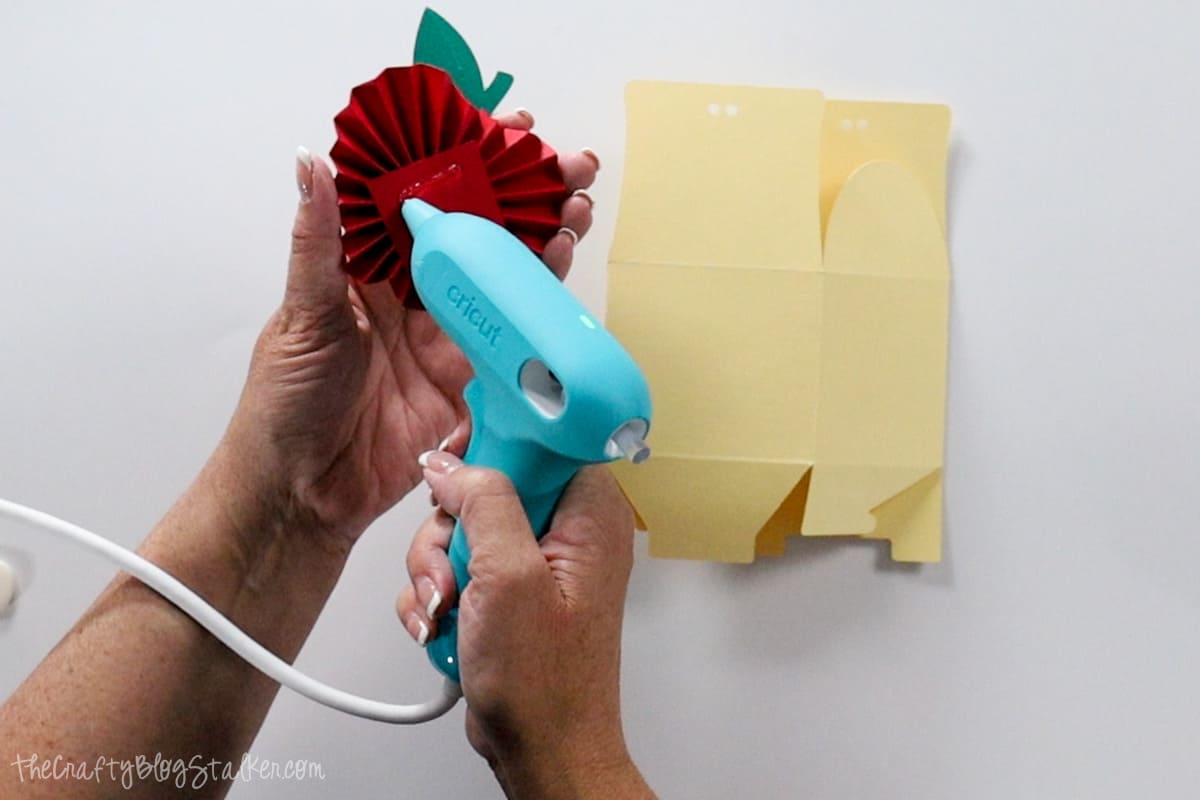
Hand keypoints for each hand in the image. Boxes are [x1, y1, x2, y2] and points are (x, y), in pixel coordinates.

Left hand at [218, 112, 597, 543]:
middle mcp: (412, 296)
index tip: (506, 131)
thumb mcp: (302, 315)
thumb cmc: (284, 404)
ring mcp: (445, 337)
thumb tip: (312, 163)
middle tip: (565, 164)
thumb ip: (319, 243)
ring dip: (542, 241)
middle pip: (477, 233)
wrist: (304, 494)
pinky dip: (540, 303)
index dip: (465, 163)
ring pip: (502, 278)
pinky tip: (563, 268)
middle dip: (523, 196)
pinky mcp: (470, 380)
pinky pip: (512, 336)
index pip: (424, 201)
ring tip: (576, 206)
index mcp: (368, 269)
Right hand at [398, 458, 654, 798]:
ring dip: (436, 567)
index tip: (458, 456)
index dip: (494, 440)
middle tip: (456, 567)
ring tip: (450, 608)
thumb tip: (452, 464)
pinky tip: (444, 625)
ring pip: (461, 526)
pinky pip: (454, 563)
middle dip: (452, 528)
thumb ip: (484, 504)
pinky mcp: (506, 587)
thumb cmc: (546, 684)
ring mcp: (533, 560)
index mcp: (588, 513)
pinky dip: (437, 593)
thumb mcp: (509, 579)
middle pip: (486, 482)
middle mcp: (566, 530)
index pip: (542, 436)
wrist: (541, 749)